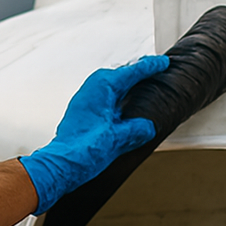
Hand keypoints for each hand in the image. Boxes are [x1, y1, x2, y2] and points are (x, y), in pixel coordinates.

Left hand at [19, 55, 167, 214]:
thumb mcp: (120, 138)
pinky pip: (106, 98)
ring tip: (144, 88)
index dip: (150, 67)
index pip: (133, 71)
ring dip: (128, 88)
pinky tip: (125, 109)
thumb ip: (138, 129)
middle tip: (156, 71)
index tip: (162, 62)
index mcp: (103, 86)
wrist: (63, 164)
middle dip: (139, 74)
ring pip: (113, 87)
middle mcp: (92, 88)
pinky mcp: (83, 112)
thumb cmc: (83, 149)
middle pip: (121, 75)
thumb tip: (148, 127)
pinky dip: (118, 99)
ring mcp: (86, 99)